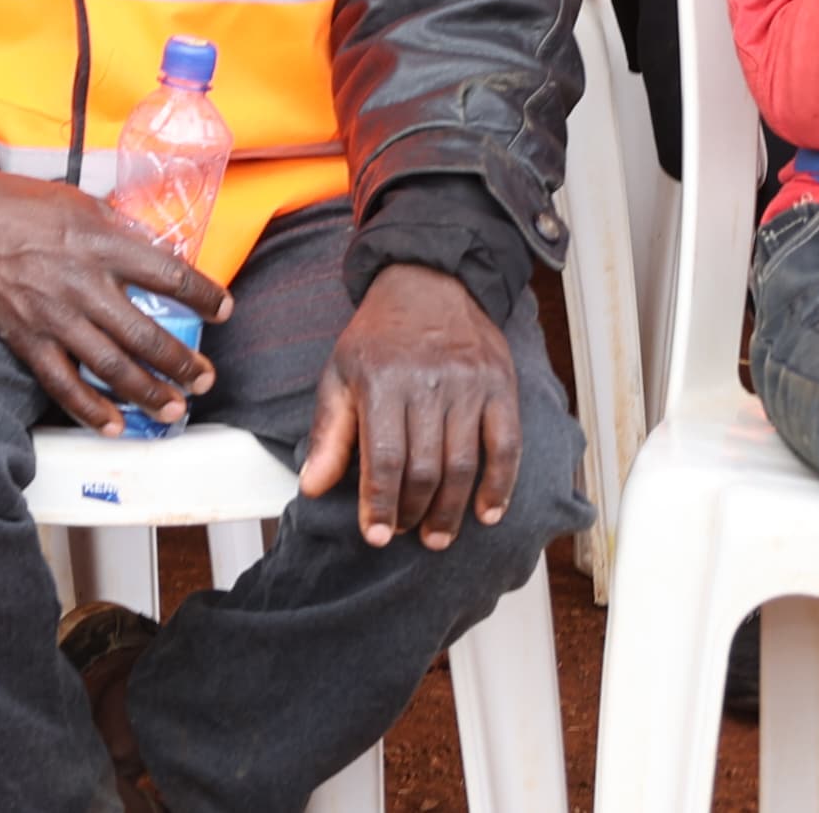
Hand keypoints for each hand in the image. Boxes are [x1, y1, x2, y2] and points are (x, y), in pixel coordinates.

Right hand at [0, 164, 227, 431]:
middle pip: (145, 333)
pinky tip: (113, 425)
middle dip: (181, 362)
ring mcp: (54, 315)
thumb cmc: (23, 204)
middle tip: (204, 379)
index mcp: (102, 243)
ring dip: (148, 393)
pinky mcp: (27, 337)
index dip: (203, 296)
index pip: (169, 274)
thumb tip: (157, 254)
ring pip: (111, 365)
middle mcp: (83, 283)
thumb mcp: (81, 202)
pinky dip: (89, 409)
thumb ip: (120, 231)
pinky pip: (63, 383)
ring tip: (173, 408)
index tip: (223, 310)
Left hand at [296, 262, 518, 548]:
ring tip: (438, 536)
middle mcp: (427, 382)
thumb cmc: (379, 337)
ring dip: (451, 510)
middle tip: (407, 534)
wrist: (429, 283)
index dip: (380, 503)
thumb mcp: (339, 374)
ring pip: (463, 464)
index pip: (383, 457)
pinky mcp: (500, 386)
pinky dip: (500, 485)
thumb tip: (312, 487)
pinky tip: (488, 513)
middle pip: (425, 467)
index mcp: (381, 380)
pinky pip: (506, 445)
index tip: (375, 536)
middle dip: (414, 511)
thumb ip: (329, 433)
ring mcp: (469, 384)